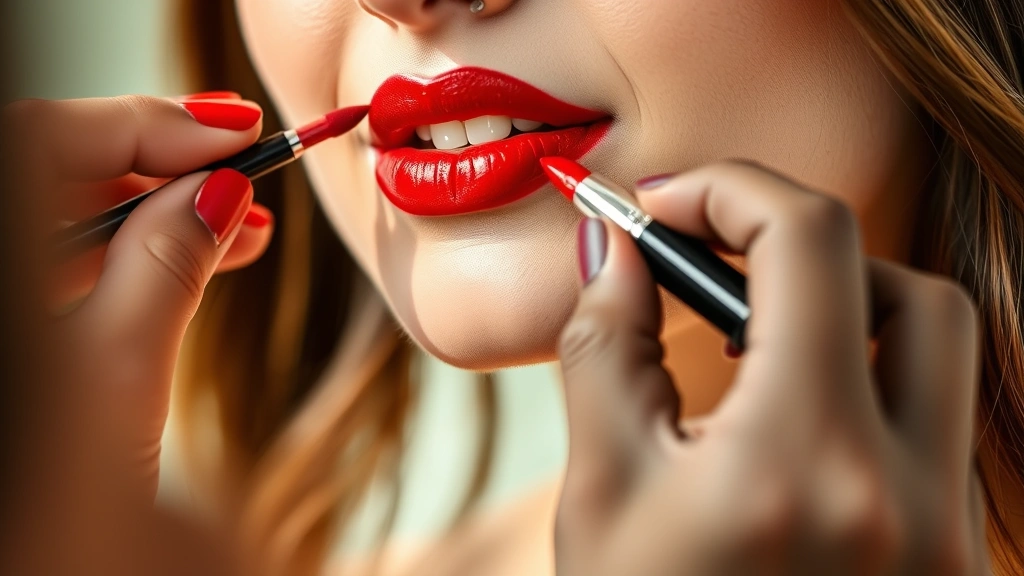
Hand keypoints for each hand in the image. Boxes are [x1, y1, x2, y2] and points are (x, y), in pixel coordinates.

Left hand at [3, 94, 273, 496]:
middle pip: (64, 164)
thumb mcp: (117, 377)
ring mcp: (18, 294)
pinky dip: (145, 248)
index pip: (56, 139)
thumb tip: (215, 193)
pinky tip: (205, 254)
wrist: (45, 561)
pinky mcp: (37, 323)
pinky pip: (80, 257)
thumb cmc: (55, 506)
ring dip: (164, 206)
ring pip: (76, 208)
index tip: (239, 134)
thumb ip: (165, 267)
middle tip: (249, 171)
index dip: (155, 124)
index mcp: (0, 262)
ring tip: (245, 224)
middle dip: (165, 162)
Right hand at [555, 161, 988, 574]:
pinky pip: (929, 430)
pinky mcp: (950, 564)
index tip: (666, 206)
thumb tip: (612, 248)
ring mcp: (944, 537)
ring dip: (841, 320)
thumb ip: (604, 346)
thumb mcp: (603, 492)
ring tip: (741, 356)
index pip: (812, 243)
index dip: (731, 190)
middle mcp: (906, 495)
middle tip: (712, 276)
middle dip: (801, 254)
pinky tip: (781, 426)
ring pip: (933, 362)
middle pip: (905, 289)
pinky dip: (861, 390)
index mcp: (805, 464)